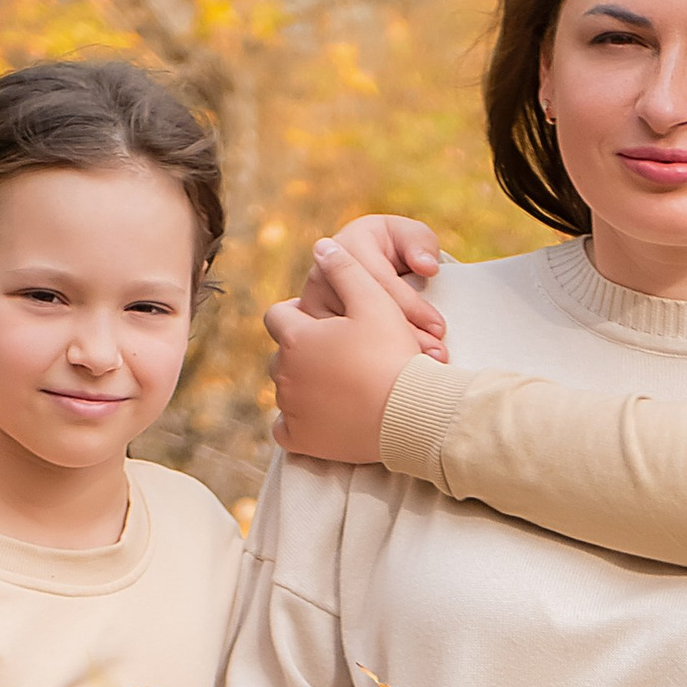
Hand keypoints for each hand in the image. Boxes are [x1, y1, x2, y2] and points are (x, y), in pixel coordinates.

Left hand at [266, 229, 441, 465]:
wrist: (408, 413)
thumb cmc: (392, 354)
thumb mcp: (375, 301)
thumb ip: (345, 269)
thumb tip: (321, 246)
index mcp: (297, 337)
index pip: (278, 316)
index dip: (298, 315)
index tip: (321, 322)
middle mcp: (285, 373)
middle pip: (281, 354)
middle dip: (301, 352)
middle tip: (335, 355)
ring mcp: (291, 409)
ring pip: (284, 390)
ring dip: (303, 384)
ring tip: (336, 384)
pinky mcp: (302, 441)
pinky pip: (284, 430)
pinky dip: (297, 423)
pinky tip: (317, 416)